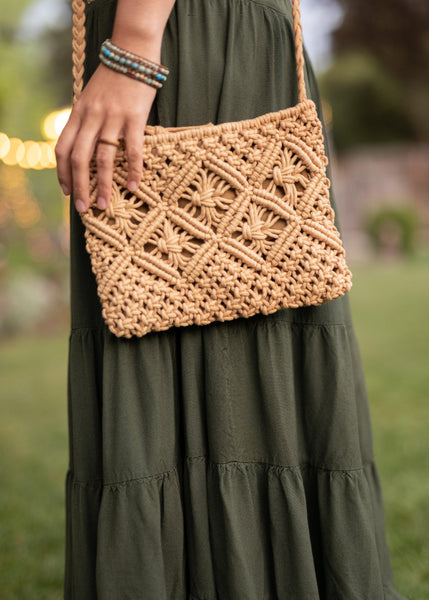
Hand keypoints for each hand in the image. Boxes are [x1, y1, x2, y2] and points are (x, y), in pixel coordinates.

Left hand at [55, 63, 156, 212]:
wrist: (131, 54)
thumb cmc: (112, 79)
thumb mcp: (90, 99)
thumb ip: (85, 121)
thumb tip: (84, 149)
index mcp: (78, 114)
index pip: (62, 149)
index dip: (62, 173)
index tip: (67, 192)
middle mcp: (91, 118)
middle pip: (79, 159)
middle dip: (79, 187)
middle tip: (83, 209)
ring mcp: (112, 118)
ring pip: (103, 159)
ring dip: (103, 185)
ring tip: (105, 205)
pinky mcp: (134, 118)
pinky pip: (131, 150)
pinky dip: (133, 170)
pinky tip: (134, 186)